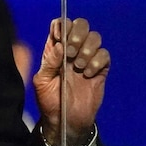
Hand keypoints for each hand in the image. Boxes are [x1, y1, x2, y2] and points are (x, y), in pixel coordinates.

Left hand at [33, 18, 109, 145]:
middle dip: (77, 34)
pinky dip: (97, 61)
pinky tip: (88, 74)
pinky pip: (105, 55)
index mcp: (55, 49)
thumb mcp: (41, 81)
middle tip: (70, 52)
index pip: (60, 24)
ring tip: (78, 66)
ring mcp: (87, 58)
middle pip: (81, 25)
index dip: (62, 25)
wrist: (66, 120)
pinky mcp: (100, 69)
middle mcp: (72, 49)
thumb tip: (60, 45)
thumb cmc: (50, 100)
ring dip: (87, 49)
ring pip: (95, 37)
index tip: (61, 38)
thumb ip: (49, 62)